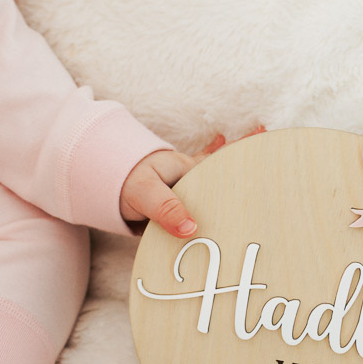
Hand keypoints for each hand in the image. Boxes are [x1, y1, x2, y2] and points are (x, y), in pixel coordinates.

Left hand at [119, 125, 264, 237]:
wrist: (94, 177)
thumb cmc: (121, 182)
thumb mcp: (144, 194)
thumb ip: (166, 210)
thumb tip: (192, 228)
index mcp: (187, 170)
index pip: (222, 165)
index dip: (243, 157)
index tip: (267, 144)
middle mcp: (188, 176)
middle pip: (221, 169)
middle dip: (244, 159)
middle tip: (268, 135)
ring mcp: (180, 186)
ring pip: (211, 181)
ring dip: (229, 175)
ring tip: (252, 157)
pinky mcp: (170, 199)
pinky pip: (195, 198)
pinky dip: (205, 199)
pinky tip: (210, 204)